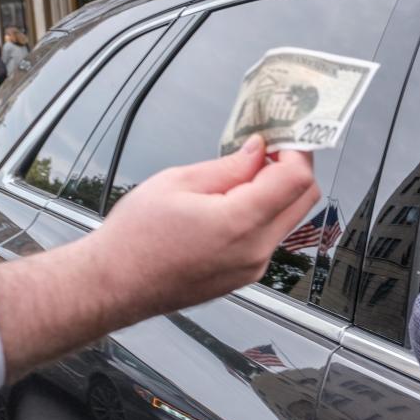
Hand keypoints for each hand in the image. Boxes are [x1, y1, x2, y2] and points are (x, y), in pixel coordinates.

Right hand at [81, 134, 319, 321]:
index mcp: (240, 223)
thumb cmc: (135, 240)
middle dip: (295, 167)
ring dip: (280, 190)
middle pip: (305, 198)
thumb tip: (257, 151)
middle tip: (270, 148)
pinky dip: (266, 212)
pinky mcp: (247, 275)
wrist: (114, 285)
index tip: (283, 135)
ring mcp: (254, 267)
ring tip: (245, 172)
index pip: (296, 179)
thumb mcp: (177, 183)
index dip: (295, 150)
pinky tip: (237, 199)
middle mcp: (256, 250)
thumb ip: (228, 166)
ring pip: (290, 217)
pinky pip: (271, 236)